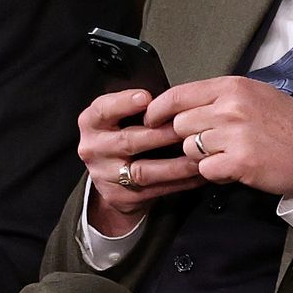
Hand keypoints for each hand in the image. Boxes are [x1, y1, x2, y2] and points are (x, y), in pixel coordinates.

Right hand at [79, 88, 204, 233]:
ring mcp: (105, 174)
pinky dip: (181, 182)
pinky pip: (155, 189)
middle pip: (129, 140)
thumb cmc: (126, 136)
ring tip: (199, 156)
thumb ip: (142, 109)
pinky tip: (198, 174)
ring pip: (144, 170)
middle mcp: (94, 148)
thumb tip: (175, 98)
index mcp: (93, 123)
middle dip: (162, 134)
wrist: (112, 178)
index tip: (146, 97)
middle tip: (189, 129)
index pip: (102, 110)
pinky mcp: (119, 195)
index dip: (124, 103)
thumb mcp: (123, 117)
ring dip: (176, 164)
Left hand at [145, 77, 292, 196]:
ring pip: (190, 149)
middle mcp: (231, 107)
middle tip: (214, 145)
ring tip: (230, 156)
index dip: (158, 110)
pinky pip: (206, 170)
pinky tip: (236, 168)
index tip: (153, 120)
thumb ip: (222, 98)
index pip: (178, 95)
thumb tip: (184, 106)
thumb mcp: (259, 96)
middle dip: (190, 138)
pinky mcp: (239, 161)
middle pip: (180, 125)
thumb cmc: (292, 127)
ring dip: (204, 157)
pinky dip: (217, 174)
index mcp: (234, 87)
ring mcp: (235, 134)